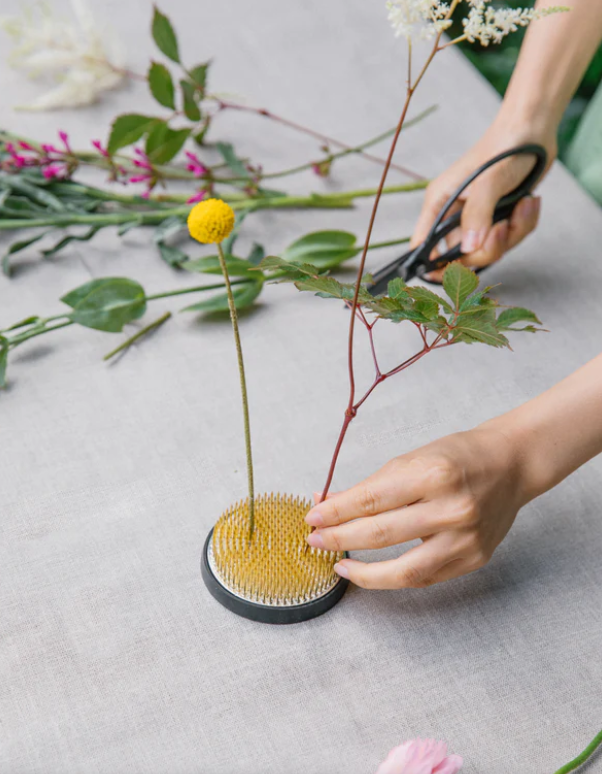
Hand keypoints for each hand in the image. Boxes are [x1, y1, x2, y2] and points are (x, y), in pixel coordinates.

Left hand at [305, 426, 531, 588]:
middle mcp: (452, 508)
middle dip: (340, 538)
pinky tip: (371, 570)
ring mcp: (466, 538)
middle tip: (314, 540)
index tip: (312, 516)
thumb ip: (371, 486)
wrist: (511, 465)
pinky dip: (393, 577)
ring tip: (338, 562)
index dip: (336, 511)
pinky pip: (424, 578)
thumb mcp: (411, 459)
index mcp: (434, 473)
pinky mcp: (473, 559)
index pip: (371, 499)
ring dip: (362, 570)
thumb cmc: (457, 457)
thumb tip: (326, 502)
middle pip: (381, 533)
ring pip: (403, 569)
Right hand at [412, 115, 555, 280]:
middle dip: (486, 249)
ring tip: (524, 205)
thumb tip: (469, 248)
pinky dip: (523, 225)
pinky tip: (529, 202)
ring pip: (488, 250)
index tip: (454, 270)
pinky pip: (509, 240)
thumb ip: (477, 214)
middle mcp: (454, 215)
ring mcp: (477, 219)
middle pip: (460, 256)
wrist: (534, 129)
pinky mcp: (498, 219)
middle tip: (502, 227)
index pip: (422, 246)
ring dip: (512, 234)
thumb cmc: (505, 147)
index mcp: (439, 203)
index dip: (433, 264)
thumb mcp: (489, 180)